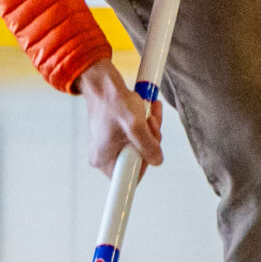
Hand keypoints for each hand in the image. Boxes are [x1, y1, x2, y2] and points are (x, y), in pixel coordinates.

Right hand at [76, 57, 162, 174]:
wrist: (104, 83)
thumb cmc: (113, 101)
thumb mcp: (136, 126)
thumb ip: (149, 147)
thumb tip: (157, 160)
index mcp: (103, 159)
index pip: (129, 178)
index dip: (143, 164)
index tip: (147, 149)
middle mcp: (104, 156)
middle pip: (137, 160)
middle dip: (150, 142)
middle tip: (150, 124)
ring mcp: (110, 146)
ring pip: (140, 148)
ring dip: (150, 132)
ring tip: (149, 114)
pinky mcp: (116, 137)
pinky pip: (136, 138)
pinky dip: (145, 127)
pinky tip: (148, 113)